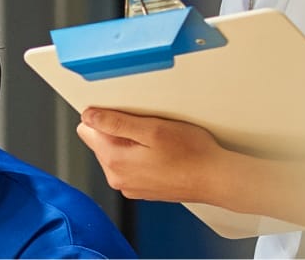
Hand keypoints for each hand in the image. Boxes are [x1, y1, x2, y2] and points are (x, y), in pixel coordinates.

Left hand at [75, 108, 229, 204]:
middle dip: (120, 132)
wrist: (218, 179)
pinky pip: (131, 166)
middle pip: (101, 142)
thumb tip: (88, 116)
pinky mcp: (141, 189)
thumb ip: (115, 123)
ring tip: (158, 143)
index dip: (105, 117)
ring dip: (132, 144)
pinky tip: (162, 155)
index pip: (86, 130)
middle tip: (149, 129)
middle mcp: (116, 177)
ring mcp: (129, 186)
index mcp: (113, 161)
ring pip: (116, 153)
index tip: (126, 116)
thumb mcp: (153, 129)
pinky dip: (142, 157)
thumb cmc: (193, 155)